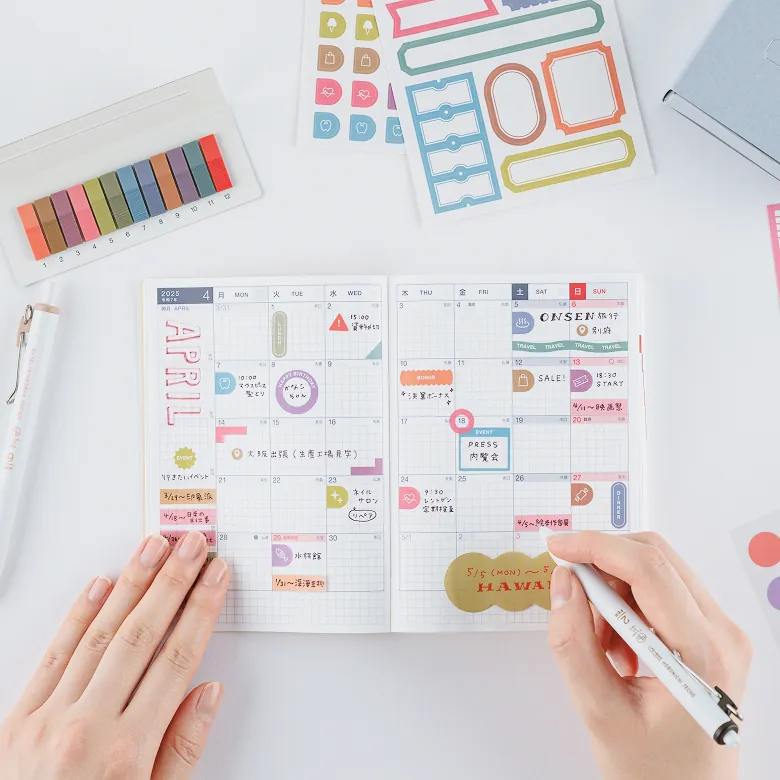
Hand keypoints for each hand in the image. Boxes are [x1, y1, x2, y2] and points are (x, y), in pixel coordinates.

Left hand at [0, 531, 229, 778]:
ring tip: (153, 548)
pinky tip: (99, 586)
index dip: (201, 609)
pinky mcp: (17, 718)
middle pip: (142, 634)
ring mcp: (47, 717)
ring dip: (132, 582)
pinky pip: (54, 653)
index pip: (177, 658)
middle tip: (191, 545)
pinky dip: (78, 615)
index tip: (216, 578)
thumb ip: (183, 748)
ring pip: (100, 632)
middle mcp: (87, 725)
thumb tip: (209, 693)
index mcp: (128, 751)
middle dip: (172, 581)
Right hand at [547, 532, 751, 779]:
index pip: (648, 570)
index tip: (558, 547)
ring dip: (612, 588)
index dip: (596, 547)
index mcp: (703, 653)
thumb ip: (573, 643)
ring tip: (598, 642)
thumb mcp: (599, 713)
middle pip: (655, 558)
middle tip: (570, 594)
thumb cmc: (654, 769)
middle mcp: (722, 632)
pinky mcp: (710, 632)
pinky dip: (626, 602)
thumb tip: (564, 582)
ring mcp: (720, 630)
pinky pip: (660, 590)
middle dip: (602, 565)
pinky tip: (616, 646)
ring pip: (655, 569)